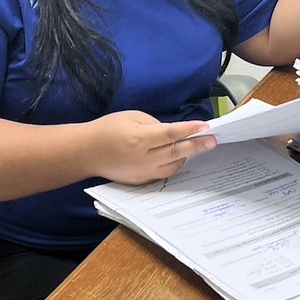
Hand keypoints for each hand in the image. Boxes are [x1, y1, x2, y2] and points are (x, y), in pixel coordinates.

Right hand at [90, 111, 216, 185]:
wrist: (86, 152)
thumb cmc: (108, 129)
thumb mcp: (131, 117)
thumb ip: (154, 125)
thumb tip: (173, 133)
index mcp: (139, 139)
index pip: (170, 135)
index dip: (189, 130)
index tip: (205, 127)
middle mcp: (142, 159)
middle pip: (176, 153)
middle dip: (197, 146)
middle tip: (213, 141)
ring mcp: (142, 173)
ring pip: (173, 167)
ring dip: (185, 156)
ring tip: (193, 146)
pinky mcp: (140, 182)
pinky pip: (163, 174)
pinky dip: (172, 165)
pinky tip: (177, 157)